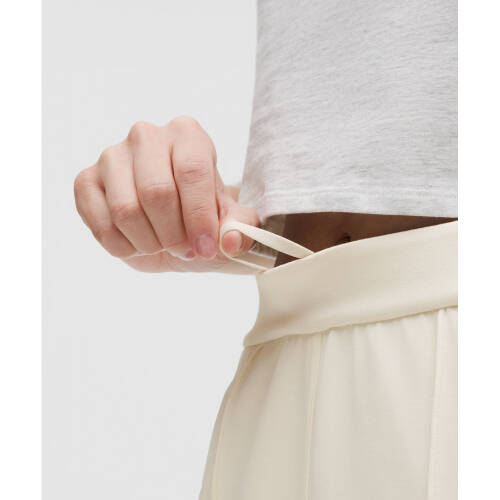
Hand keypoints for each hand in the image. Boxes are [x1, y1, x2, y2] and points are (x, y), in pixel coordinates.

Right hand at [74, 117, 258, 272]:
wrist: (172, 228)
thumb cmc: (203, 220)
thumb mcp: (230, 226)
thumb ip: (239, 231)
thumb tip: (230, 242)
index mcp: (188, 135)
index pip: (192, 172)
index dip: (199, 217)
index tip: (206, 249)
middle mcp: (146, 136)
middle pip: (157, 192)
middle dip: (174, 235)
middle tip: (186, 250)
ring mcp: (111, 156)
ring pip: (125, 210)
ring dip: (149, 243)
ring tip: (163, 245)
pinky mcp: (86, 181)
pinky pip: (99, 224)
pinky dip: (123, 248)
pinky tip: (138, 245)